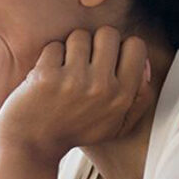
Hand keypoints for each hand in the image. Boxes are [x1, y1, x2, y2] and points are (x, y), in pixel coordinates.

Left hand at [0, 26, 153, 162]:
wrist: (32, 145)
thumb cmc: (73, 132)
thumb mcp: (115, 125)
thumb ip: (138, 98)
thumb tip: (146, 64)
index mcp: (122, 97)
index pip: (135, 45)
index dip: (119, 48)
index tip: (105, 60)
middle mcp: (102, 87)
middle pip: (108, 33)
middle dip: (94, 43)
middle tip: (82, 61)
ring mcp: (73, 80)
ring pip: (79, 36)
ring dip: (69, 48)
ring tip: (63, 69)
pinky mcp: (46, 75)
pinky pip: (54, 46)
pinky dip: (48, 58)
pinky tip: (46, 76)